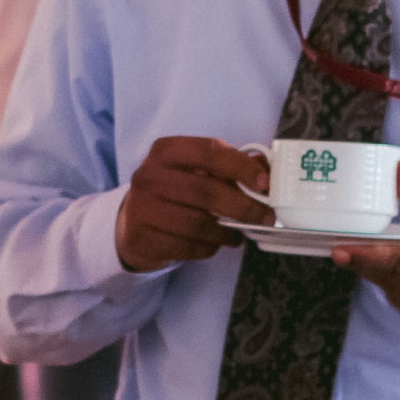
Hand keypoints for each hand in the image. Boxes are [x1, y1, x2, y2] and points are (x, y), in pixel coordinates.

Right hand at [114, 136, 268, 272]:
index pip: (209, 151)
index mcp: (165, 151)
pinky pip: (186, 247)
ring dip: (226, 233)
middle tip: (266, 217)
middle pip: (205, 191)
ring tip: (237, 235)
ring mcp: (141, 207)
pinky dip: (208, 248)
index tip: (265, 183)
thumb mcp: (195, 172)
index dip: (241, 166)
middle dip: (243, 207)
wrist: (131, 223)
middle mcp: (149, 175)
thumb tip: (268, 170)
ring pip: (197, 224)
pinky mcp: (141, 238)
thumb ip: (230, 168)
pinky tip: (213, 244)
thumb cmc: (172, 193)